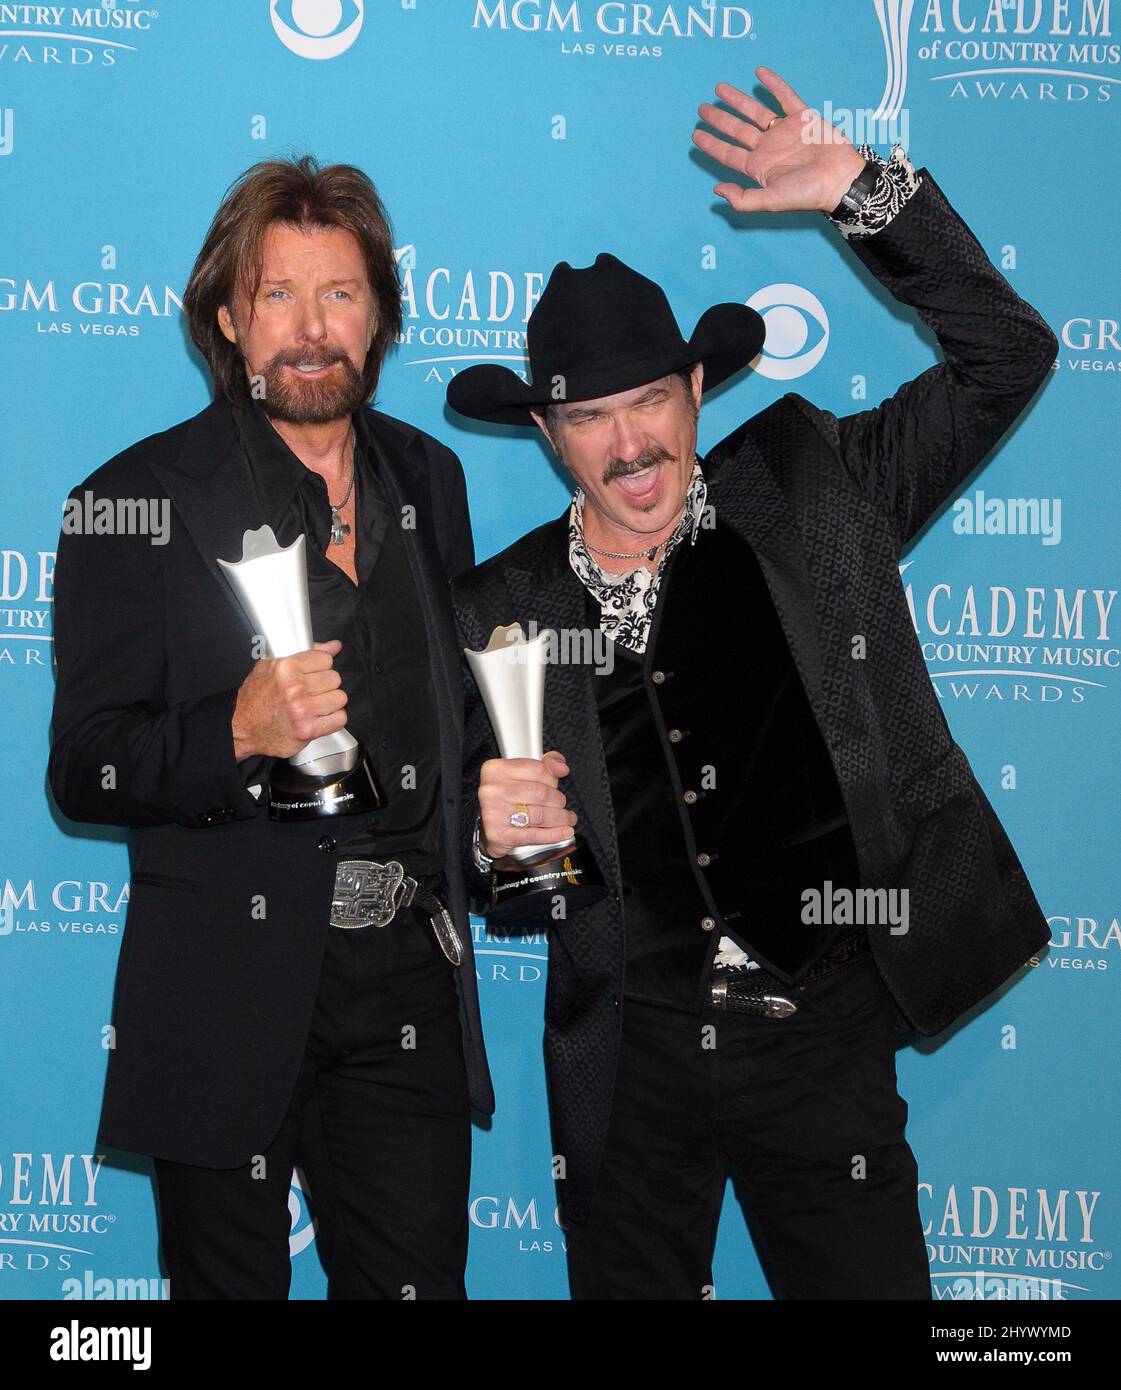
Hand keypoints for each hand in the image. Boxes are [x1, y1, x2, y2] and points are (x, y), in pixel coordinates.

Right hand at [231, 639, 346, 760]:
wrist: (241, 727)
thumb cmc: (255, 698)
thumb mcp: (271, 666)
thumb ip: (306, 653)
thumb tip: (333, 646)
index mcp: (285, 668)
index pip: (326, 659)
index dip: (321, 667)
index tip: (313, 674)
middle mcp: (294, 688)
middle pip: (334, 678)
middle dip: (325, 685)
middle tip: (311, 691)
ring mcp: (302, 710)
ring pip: (340, 698)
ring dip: (330, 702)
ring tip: (315, 704)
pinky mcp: (308, 730)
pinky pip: (339, 718)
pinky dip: (332, 719)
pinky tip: (319, 717)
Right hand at [478, 750, 576, 860]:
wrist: (485, 827)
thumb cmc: (506, 798)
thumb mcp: (521, 774)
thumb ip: (545, 764)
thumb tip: (560, 767)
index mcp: (496, 769)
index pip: (538, 769)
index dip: (553, 779)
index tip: (555, 786)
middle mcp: (492, 790)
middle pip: (541, 793)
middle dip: (558, 800)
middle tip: (561, 805)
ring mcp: (494, 813)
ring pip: (541, 815)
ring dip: (560, 818)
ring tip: (566, 818)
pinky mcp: (498, 835)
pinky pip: (534, 835)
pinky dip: (554, 834)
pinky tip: (565, 832)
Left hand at [693, 66, 866, 215]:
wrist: (839, 180)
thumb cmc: (807, 195)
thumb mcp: (771, 200)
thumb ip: (743, 198)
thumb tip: (716, 190)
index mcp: (758, 167)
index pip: (728, 153)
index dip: (711, 144)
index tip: (695, 135)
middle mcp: (768, 148)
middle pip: (737, 130)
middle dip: (720, 119)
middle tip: (702, 109)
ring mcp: (784, 131)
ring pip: (755, 111)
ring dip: (738, 100)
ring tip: (720, 89)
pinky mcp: (802, 117)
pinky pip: (785, 97)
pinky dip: (773, 84)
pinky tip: (759, 73)